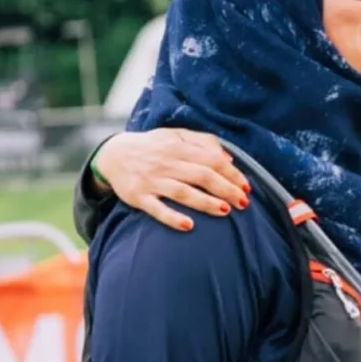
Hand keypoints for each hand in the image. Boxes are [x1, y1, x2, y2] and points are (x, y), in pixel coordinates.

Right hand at [92, 129, 250, 230]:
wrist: (114, 154)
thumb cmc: (152, 147)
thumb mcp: (175, 135)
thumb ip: (202, 142)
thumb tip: (229, 157)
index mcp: (178, 148)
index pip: (211, 160)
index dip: (231, 173)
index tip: (246, 186)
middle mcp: (166, 163)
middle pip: (202, 176)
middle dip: (226, 189)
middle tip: (244, 203)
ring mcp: (152, 181)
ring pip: (183, 192)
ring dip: (205, 202)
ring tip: (225, 211)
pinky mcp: (139, 197)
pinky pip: (157, 209)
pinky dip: (172, 217)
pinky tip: (189, 226)